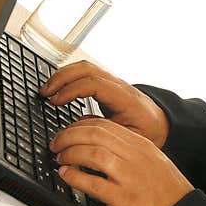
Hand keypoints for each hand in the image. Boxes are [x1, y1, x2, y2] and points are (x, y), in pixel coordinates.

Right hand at [40, 60, 169, 147]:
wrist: (161, 124)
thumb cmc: (147, 132)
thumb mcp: (128, 138)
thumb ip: (104, 132)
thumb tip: (76, 128)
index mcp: (126, 99)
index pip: (94, 84)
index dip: (72, 90)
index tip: (55, 101)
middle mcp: (119, 86)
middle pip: (87, 69)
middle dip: (62, 78)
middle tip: (45, 93)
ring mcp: (113, 82)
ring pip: (85, 66)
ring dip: (63, 74)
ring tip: (47, 89)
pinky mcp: (107, 84)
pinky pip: (86, 72)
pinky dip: (69, 77)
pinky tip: (58, 88)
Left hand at [50, 118, 193, 205]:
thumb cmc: (167, 191)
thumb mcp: (152, 160)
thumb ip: (129, 150)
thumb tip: (100, 143)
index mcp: (140, 145)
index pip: (103, 125)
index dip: (79, 126)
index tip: (68, 132)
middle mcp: (134, 156)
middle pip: (94, 135)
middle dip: (68, 136)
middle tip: (56, 144)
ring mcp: (129, 176)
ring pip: (92, 154)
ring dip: (70, 154)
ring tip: (60, 159)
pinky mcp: (124, 198)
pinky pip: (93, 183)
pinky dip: (75, 178)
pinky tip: (67, 176)